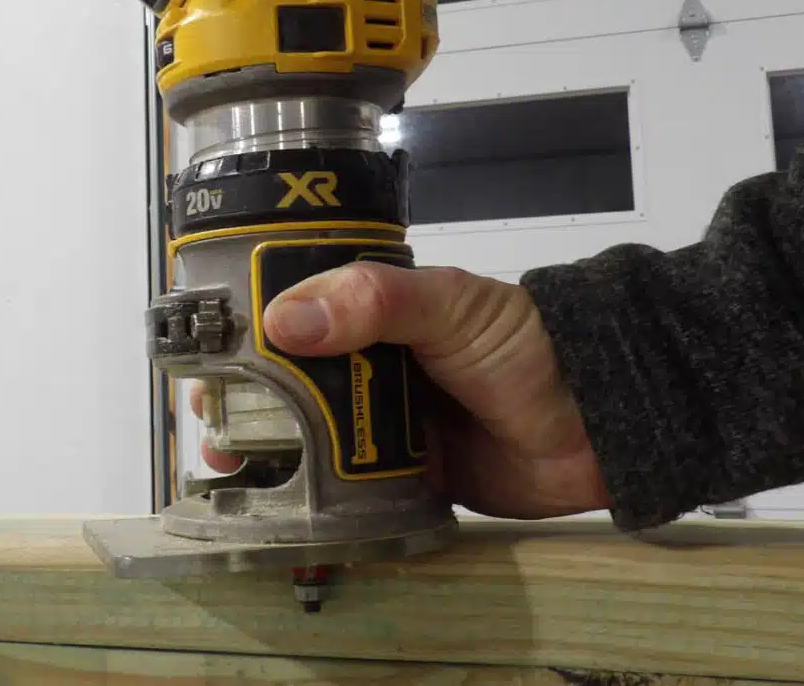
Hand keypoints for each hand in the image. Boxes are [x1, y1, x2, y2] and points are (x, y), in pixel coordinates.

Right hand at [189, 262, 608, 519]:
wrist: (598, 425)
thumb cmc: (528, 345)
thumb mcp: (449, 304)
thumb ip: (373, 302)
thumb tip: (285, 321)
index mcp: (372, 312)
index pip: (292, 311)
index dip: (245, 330)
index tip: (206, 353)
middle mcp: (368, 363)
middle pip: (287, 379)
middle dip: (242, 398)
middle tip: (210, 420)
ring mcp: (381, 420)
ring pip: (308, 432)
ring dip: (266, 448)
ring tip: (230, 465)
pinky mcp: (399, 474)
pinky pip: (345, 483)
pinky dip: (311, 492)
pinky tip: (276, 502)